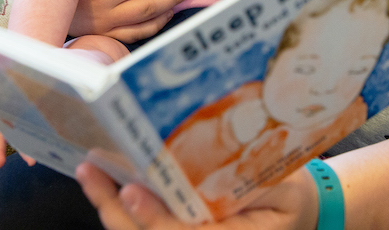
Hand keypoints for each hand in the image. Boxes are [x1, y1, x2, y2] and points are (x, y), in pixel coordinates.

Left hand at [74, 163, 317, 229]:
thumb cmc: (290, 196)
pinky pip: (148, 224)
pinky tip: (106, 180)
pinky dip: (123, 206)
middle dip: (118, 212)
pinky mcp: (183, 226)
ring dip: (112, 208)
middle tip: (93, 174)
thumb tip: (224, 164)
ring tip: (90, 172)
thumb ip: (254, 183)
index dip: (155, 219)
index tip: (131, 192)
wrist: (297, 211)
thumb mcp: (285, 187)